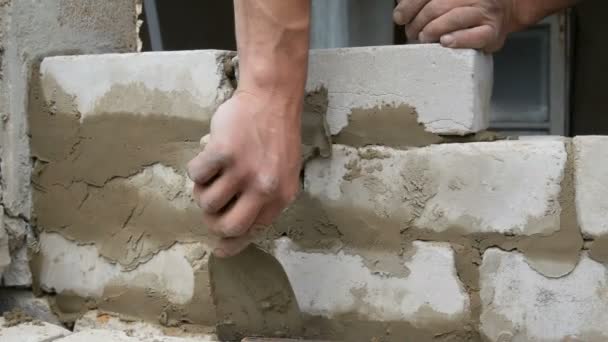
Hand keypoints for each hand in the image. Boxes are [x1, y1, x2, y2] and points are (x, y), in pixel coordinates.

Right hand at [187, 91, 300, 257]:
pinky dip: (197, 168)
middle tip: (210, 210)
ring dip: (203, 190)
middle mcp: (264, 188)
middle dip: (213, 222)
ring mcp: (243, 170)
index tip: (220, 249)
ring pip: (207, 201)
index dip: (233, 243)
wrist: (271, 99)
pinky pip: (195, 174)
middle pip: (228, 226)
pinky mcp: (223, 152)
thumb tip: (232, 233)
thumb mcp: (282, 174)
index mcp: (281, 196)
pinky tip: (209, 154)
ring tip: (213, 173)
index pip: (254, 231)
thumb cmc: (273, 137)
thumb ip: (264, 200)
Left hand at [393, 0, 525, 51]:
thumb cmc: (467, 6)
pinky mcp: (492, 32)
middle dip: (418, 22)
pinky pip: (474, 36)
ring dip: (433, 30)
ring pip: (454, 18)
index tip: (399, 17)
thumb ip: (423, 0)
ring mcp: (484, 11)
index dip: (409, 6)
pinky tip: (446, 41)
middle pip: (437, 6)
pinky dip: (458, 39)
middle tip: (412, 33)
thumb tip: (400, 7)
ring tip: (425, 37)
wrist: (503, 11)